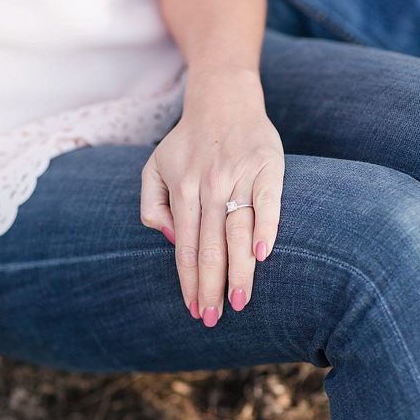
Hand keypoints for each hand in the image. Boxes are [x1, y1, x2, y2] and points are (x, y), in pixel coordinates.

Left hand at [141, 67, 282, 325]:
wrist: (223, 100)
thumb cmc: (187, 143)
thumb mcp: (153, 168)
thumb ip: (150, 205)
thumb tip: (168, 239)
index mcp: (182, 191)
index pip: (184, 248)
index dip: (188, 282)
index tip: (194, 310)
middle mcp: (209, 187)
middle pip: (210, 248)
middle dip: (211, 288)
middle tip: (214, 319)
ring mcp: (239, 177)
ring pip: (237, 233)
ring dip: (239, 272)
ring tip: (239, 303)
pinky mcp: (268, 167)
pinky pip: (268, 202)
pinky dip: (266, 228)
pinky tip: (262, 256)